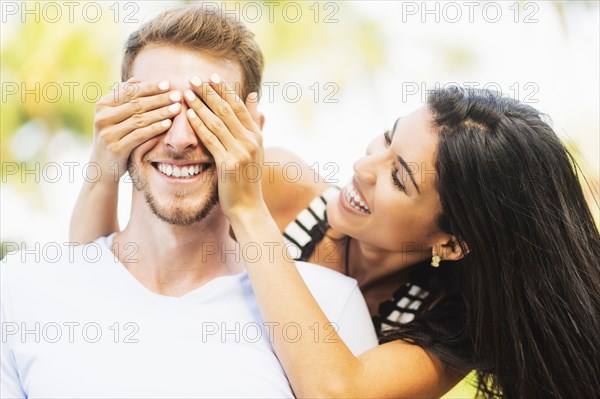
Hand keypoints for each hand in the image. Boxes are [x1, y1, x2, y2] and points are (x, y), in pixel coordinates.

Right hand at [92, 78, 181, 183]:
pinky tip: (168, 124)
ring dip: (161, 112)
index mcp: (102, 105)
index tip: (167, 84)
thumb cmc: (113, 137)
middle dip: (159, 99)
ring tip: (177, 108)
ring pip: (140, 119)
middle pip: (136, 104)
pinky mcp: (116, 148)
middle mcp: (102, 117)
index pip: (129, 92)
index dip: (149, 87)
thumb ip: (123, 98)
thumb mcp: (114, 117)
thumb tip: (136, 79)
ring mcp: (108, 133)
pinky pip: (140, 135)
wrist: (102, 167)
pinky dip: (155, 128)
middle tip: (177, 95)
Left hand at [183, 74, 264, 219]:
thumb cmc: (247, 180)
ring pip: (217, 122)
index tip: (211, 77)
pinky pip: (211, 139)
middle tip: (194, 78)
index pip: (240, 106)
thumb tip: (253, 95)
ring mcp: (241, 152)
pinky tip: (189, 115)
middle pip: (227, 110)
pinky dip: (199, 125)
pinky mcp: (228, 163)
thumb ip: (253, 122)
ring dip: (200, 105)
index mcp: (257, 136)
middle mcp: (251, 141)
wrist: (248, 207)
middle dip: (210, 92)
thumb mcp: (255, 149)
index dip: (225, 90)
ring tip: (187, 92)